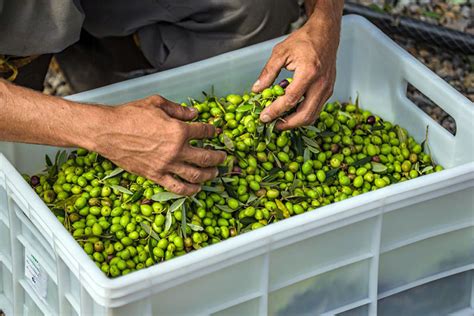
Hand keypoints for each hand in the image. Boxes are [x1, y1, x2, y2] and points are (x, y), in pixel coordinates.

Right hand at [94, 95, 225, 194]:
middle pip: (206, 157)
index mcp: (179, 130)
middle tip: (223, 157)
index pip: (204, 132)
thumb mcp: (157, 103)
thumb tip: (194, 113)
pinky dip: (189, 190)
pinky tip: (196, 189)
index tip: (215, 132)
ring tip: (214, 173)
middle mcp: (176, 150)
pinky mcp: (155, 176)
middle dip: (218, 157)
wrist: (108, 131)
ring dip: (209, 175)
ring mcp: (166, 166)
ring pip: (195, 175)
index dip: (212, 132)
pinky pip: (177, 188)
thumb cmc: (130, 114)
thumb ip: (179, 109)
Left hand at [253, 6, 341, 129]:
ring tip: (280, 119)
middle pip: (304, 115)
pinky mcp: (328, 91)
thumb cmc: (303, 40)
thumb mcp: (281, 52)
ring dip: (295, 121)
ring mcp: (327, 89)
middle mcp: (321, 84)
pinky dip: (302, 113)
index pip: (290, 100)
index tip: (263, 117)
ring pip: (312, 116)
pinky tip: (290, 108)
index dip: (275, 111)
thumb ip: (268, 72)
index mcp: (309, 73)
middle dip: (287, 124)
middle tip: (272, 124)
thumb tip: (256, 90)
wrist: (325, 34)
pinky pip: (315, 108)